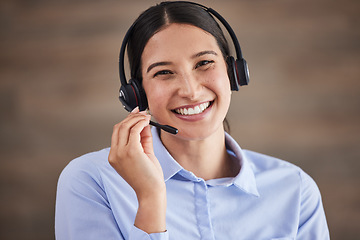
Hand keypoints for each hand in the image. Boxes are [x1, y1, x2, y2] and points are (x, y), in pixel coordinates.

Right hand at [108, 107, 165, 232]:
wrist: (150, 192)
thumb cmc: (148, 177)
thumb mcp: (143, 154)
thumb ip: (142, 139)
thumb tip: (144, 123)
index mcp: (114, 156)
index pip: (116, 132)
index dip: (126, 121)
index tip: (136, 114)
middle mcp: (115, 154)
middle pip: (119, 127)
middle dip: (131, 117)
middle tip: (143, 113)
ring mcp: (121, 152)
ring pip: (125, 126)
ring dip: (137, 118)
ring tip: (147, 116)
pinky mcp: (131, 151)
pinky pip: (135, 130)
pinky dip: (141, 123)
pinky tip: (147, 121)